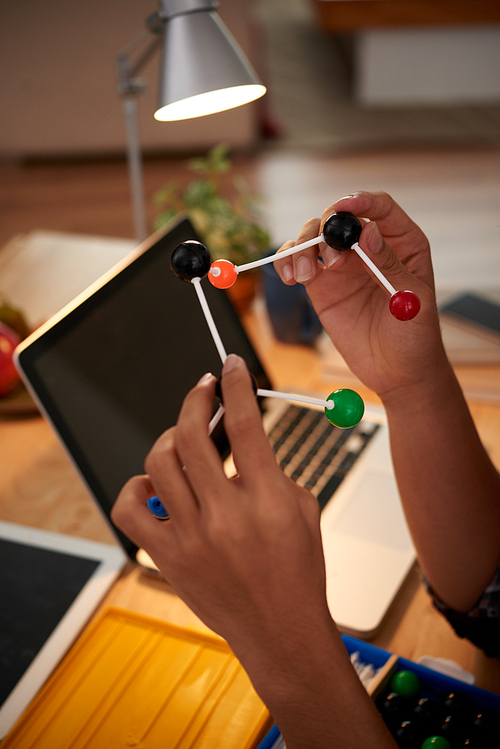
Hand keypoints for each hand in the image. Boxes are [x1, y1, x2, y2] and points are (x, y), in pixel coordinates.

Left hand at [112, 355, 331, 679]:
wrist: (282, 632)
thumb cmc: (299, 571)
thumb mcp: (302, 507)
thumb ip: (269, 468)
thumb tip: (236, 437)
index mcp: (267, 498)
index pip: (245, 422)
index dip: (236, 384)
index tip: (230, 366)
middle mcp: (226, 515)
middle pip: (191, 434)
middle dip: (195, 398)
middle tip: (203, 388)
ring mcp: (191, 537)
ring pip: (158, 463)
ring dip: (169, 437)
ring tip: (183, 438)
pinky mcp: (168, 557)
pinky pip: (130, 509)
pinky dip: (137, 486)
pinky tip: (156, 485)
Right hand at [273, 191, 447, 402]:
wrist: (397, 373)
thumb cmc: (415, 336)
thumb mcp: (411, 300)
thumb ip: (389, 265)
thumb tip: (368, 231)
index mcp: (402, 244)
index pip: (380, 208)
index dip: (361, 201)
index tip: (344, 206)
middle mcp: (369, 248)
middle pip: (341, 217)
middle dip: (328, 229)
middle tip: (330, 259)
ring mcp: (342, 265)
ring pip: (314, 235)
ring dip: (302, 246)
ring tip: (304, 275)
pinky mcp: (321, 285)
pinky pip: (298, 262)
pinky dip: (287, 261)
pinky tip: (289, 277)